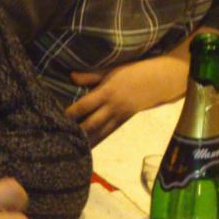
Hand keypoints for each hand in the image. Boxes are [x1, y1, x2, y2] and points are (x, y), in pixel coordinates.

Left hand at [66, 55, 187, 144]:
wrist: (159, 81)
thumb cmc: (133, 72)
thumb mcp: (112, 70)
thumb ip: (91, 76)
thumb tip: (71, 77)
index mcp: (107, 92)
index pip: (85, 105)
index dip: (72, 113)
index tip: (59, 117)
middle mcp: (113, 106)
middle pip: (92, 123)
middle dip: (77, 130)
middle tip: (62, 136)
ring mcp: (120, 116)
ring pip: (100, 132)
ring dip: (87, 139)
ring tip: (72, 147)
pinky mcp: (124, 121)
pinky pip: (109, 132)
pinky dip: (98, 139)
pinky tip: (89, 147)